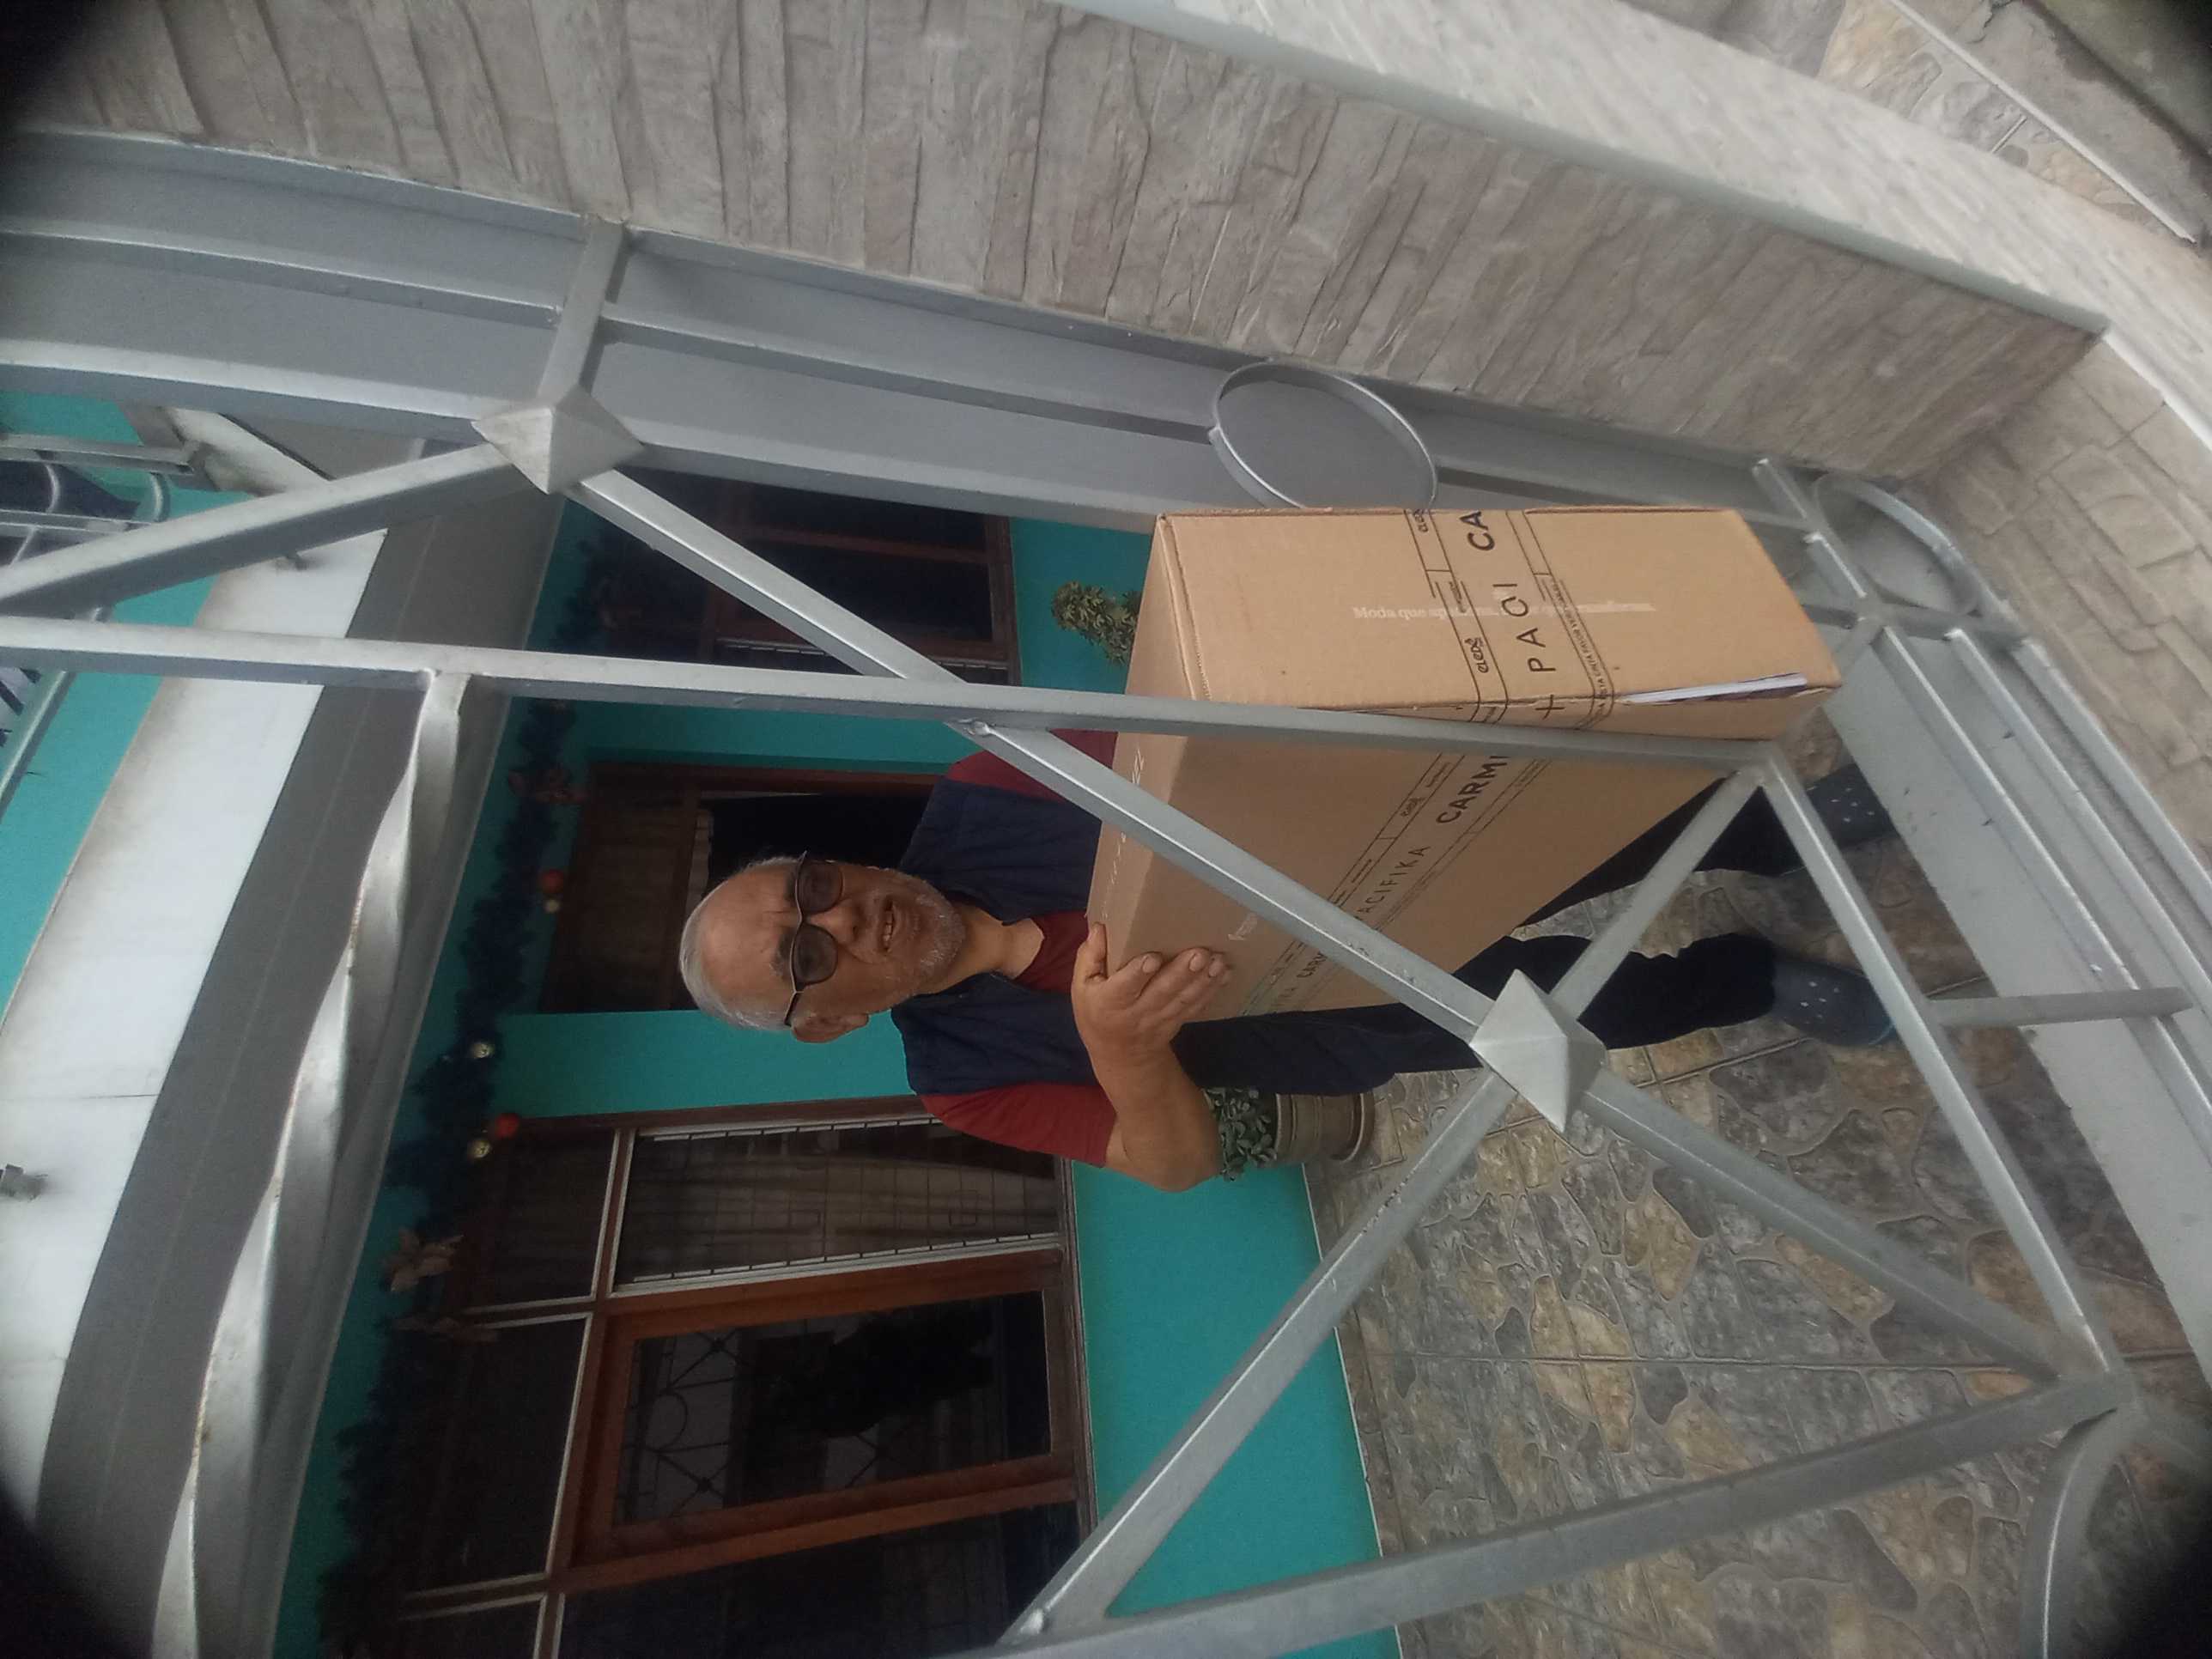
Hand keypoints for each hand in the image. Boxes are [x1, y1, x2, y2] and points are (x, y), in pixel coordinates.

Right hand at [1071, 924, 1227, 1067]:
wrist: (1120, 1055)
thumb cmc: (1097, 1011)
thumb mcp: (1082, 986)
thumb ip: (1090, 956)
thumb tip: (1099, 927)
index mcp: (1109, 1001)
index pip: (1123, 987)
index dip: (1137, 974)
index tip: (1152, 957)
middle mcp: (1137, 1012)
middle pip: (1162, 992)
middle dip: (1182, 972)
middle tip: (1199, 953)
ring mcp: (1160, 1018)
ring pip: (1183, 999)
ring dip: (1204, 980)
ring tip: (1218, 961)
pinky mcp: (1177, 1020)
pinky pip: (1196, 1006)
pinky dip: (1212, 990)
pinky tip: (1225, 974)